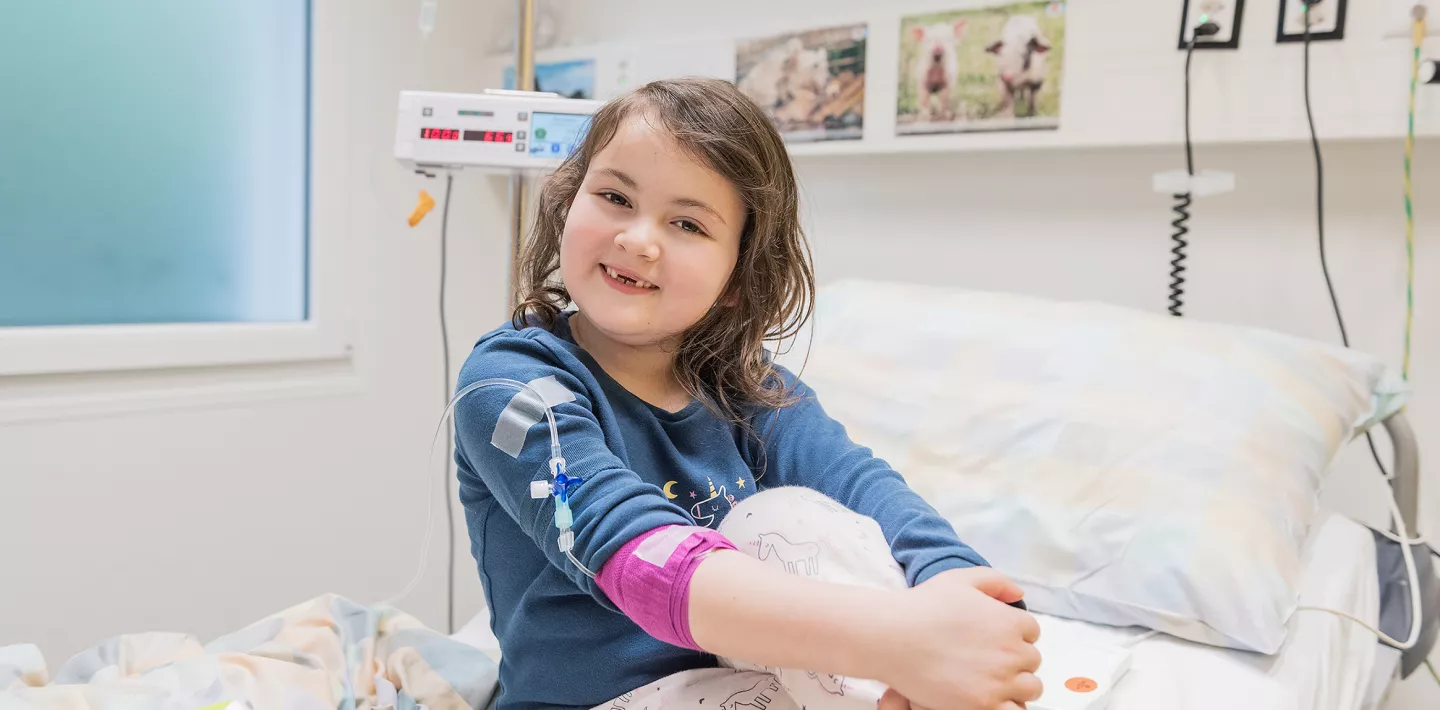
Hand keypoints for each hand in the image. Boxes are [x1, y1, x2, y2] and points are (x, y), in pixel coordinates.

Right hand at [873, 568, 1041, 709]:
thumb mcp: (960, 579)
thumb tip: (1017, 593)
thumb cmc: (922, 606)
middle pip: (1031, 661)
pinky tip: (988, 698)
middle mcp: (1011, 652)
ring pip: (1030, 689)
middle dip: (1014, 660)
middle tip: (987, 660)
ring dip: (1016, 685)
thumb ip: (995, 581)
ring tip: (991, 681)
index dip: (1013, 635)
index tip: (994, 640)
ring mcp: (999, 682)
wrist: (892, 636)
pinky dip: (1007, 706)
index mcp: (1010, 621)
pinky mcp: (983, 706)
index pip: (1032, 632)